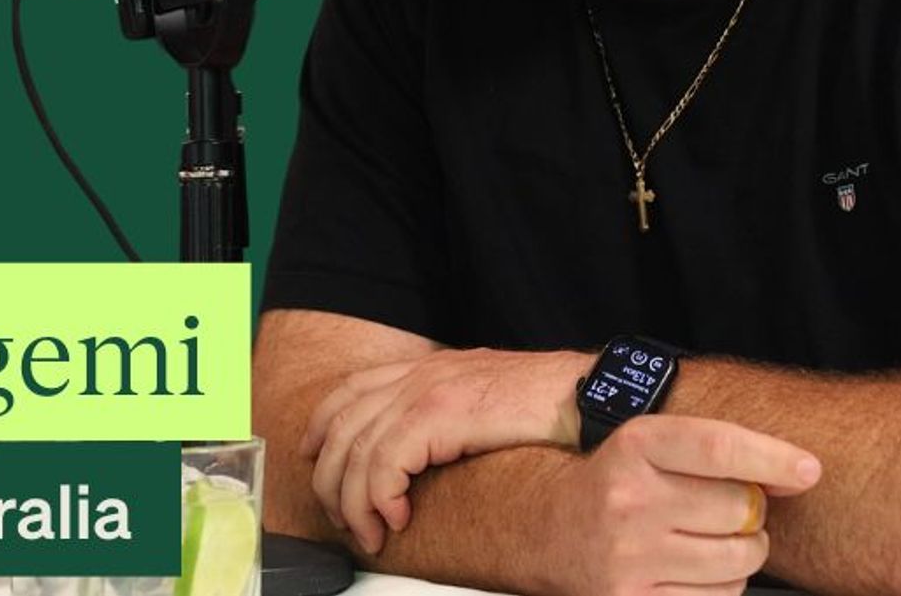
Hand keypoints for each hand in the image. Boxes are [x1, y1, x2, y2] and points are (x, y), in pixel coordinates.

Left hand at [301, 347, 585, 551]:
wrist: (587, 394)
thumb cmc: (549, 406)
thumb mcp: (485, 401)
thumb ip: (450, 415)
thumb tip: (429, 450)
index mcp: (426, 368)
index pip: (350, 390)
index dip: (321, 425)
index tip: (312, 456)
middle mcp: (417, 375)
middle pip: (341, 423)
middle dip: (331, 477)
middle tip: (343, 518)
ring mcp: (425, 391)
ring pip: (356, 449)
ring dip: (355, 500)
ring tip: (370, 532)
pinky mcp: (438, 415)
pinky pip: (384, 463)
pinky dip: (381, 496)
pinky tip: (398, 518)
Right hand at [544, 414, 821, 594]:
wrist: (544, 527)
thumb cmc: (612, 483)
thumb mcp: (646, 446)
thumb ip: (712, 451)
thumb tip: (797, 473)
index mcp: (633, 447)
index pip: (718, 447)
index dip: (773, 458)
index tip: (807, 469)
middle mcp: (628, 500)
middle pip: (741, 509)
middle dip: (751, 510)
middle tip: (727, 508)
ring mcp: (629, 556)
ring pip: (738, 560)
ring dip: (742, 552)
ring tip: (711, 539)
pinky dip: (720, 585)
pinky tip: (692, 567)